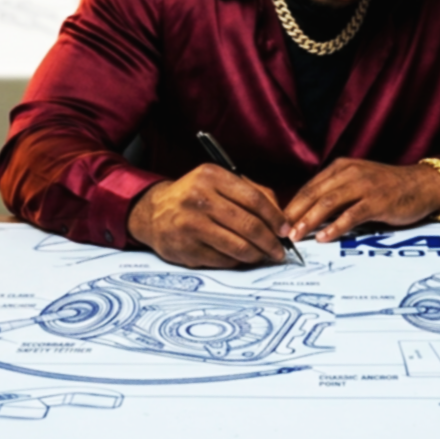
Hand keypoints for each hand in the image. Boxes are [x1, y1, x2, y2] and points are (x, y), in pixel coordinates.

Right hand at [128, 164, 288, 268]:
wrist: (153, 213)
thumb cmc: (194, 197)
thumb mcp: (219, 182)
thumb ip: (251, 192)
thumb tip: (281, 217)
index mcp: (212, 177)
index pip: (254, 199)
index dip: (275, 217)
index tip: (285, 229)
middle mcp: (200, 199)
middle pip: (248, 225)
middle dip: (270, 242)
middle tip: (279, 251)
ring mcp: (191, 225)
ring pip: (238, 247)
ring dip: (257, 255)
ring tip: (264, 255)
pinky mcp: (186, 249)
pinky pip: (223, 260)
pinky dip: (237, 261)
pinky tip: (241, 257)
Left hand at [284, 158, 439, 242]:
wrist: (421, 184)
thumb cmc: (387, 188)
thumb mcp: (357, 183)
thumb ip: (335, 194)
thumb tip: (308, 214)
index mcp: (341, 168)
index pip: (309, 186)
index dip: (292, 205)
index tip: (280, 222)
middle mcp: (350, 173)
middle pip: (314, 193)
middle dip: (295, 213)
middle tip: (282, 231)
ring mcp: (364, 186)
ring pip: (329, 202)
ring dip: (310, 220)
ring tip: (297, 236)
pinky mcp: (377, 201)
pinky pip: (352, 214)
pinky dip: (336, 227)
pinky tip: (324, 237)